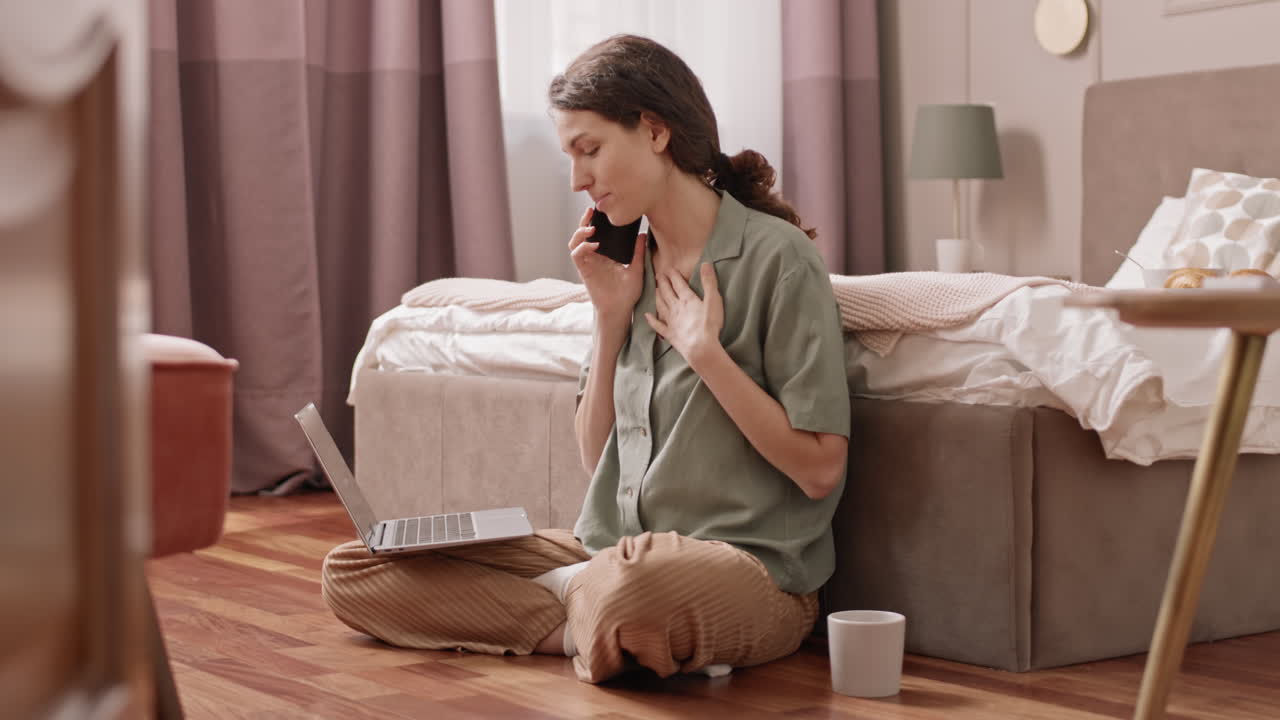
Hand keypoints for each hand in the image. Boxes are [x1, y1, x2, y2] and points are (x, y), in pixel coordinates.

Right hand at [568, 207, 645, 327]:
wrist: (620, 309)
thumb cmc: (627, 293)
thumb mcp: (637, 269)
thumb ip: (638, 252)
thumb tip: (642, 234)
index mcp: (604, 255)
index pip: (595, 234)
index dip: (594, 221)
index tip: (600, 210)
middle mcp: (593, 257)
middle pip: (581, 234)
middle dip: (583, 221)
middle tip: (591, 211)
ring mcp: (587, 264)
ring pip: (574, 243)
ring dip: (580, 233)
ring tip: (591, 228)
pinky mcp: (583, 271)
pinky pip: (576, 255)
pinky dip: (582, 247)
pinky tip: (593, 245)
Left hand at [644, 263, 723, 367]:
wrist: (700, 347)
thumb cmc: (709, 324)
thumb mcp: (713, 300)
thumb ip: (709, 282)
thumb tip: (705, 264)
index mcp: (687, 299)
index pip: (678, 284)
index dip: (674, 275)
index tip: (669, 269)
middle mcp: (676, 308)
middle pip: (667, 293)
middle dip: (663, 283)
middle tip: (658, 276)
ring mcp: (671, 321)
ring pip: (661, 306)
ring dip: (657, 297)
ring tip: (654, 290)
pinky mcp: (670, 334)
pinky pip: (658, 325)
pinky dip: (652, 320)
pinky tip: (647, 316)